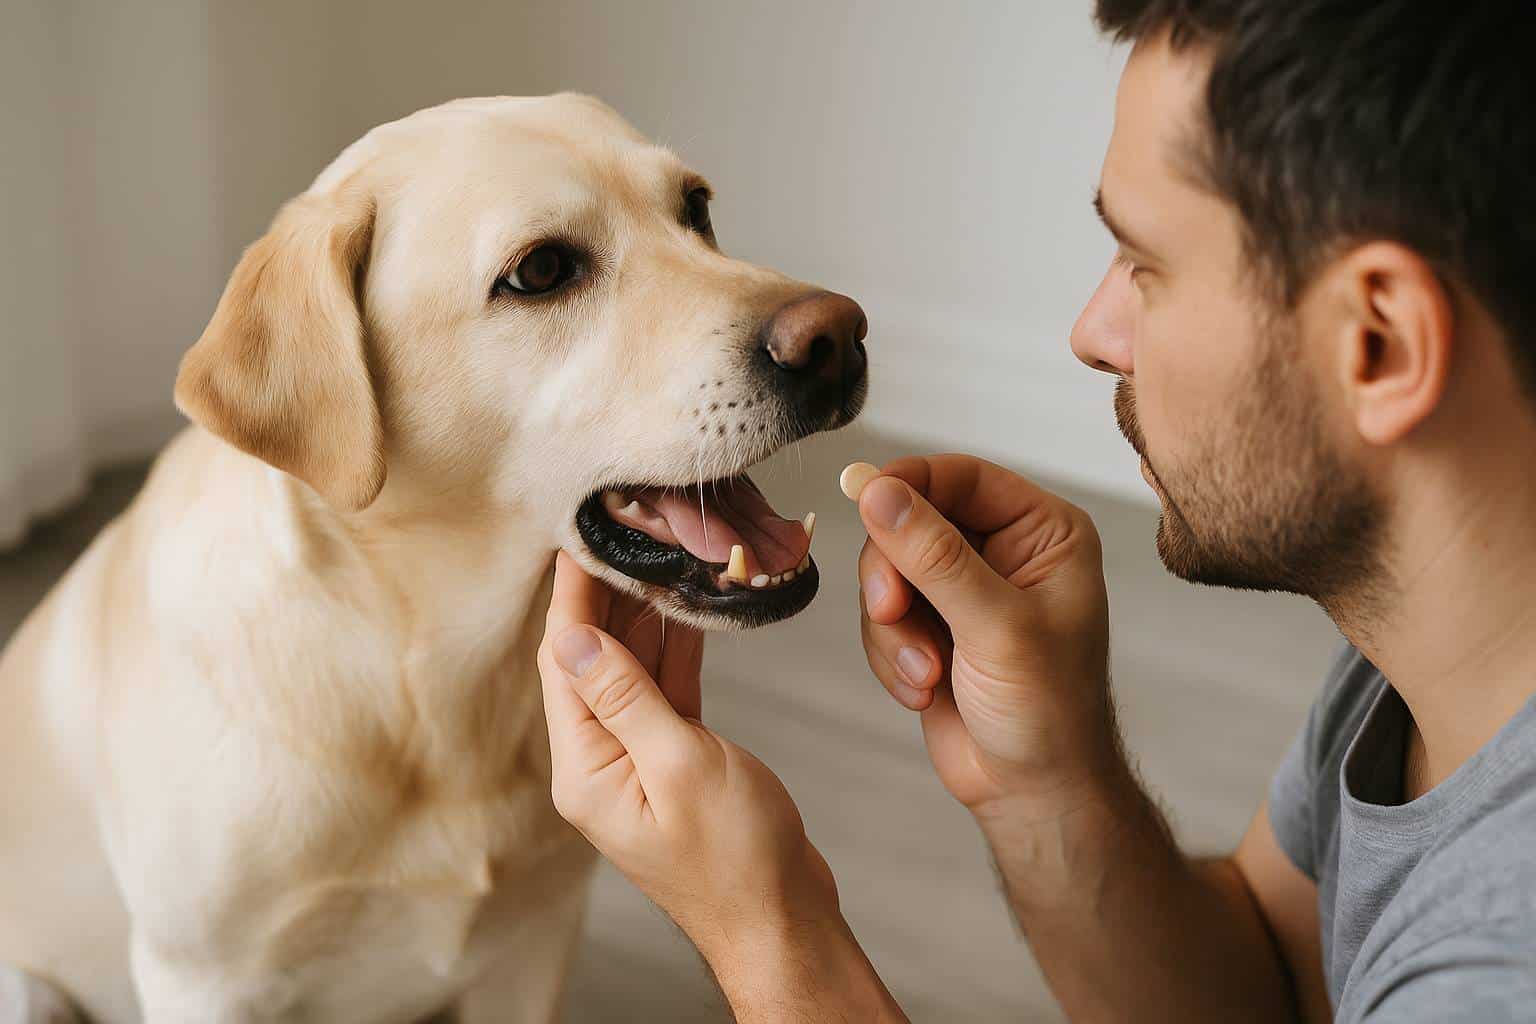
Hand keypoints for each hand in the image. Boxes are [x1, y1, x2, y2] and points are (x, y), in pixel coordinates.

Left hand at [537, 552, 838, 959]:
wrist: (781, 918)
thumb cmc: (736, 858)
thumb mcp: (680, 766)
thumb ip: (625, 696)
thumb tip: (572, 635)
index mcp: (585, 768)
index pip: (565, 661)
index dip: (572, 594)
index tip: (579, 535)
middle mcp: (601, 761)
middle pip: (593, 658)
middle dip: (606, 592)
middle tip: (623, 529)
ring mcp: (638, 760)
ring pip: (631, 667)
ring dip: (644, 613)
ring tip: (655, 552)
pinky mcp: (676, 759)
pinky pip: (665, 689)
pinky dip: (675, 647)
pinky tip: (686, 606)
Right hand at [854, 455, 1119, 820]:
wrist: (1033, 793)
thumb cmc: (1048, 712)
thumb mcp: (995, 626)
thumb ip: (935, 556)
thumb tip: (878, 491)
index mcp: (1043, 532)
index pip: (962, 477)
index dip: (908, 484)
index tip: (862, 500)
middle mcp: (1003, 552)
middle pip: (910, 521)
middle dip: (894, 576)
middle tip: (892, 612)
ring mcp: (963, 591)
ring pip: (886, 572)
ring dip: (893, 629)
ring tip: (926, 674)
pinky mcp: (931, 629)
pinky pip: (880, 617)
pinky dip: (890, 655)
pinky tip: (923, 691)